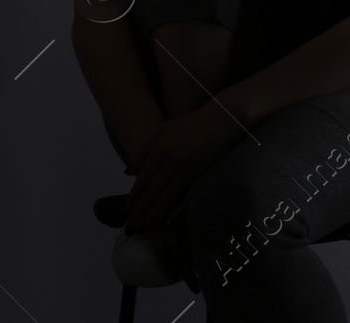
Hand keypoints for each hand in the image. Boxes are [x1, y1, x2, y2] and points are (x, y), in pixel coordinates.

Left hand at [124, 101, 247, 234]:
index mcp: (160, 149)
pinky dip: (178, 212)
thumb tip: (128, 172)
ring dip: (154, 217)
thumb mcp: (164, 129)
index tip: (125, 214)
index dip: (132, 200)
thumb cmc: (192, 124)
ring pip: (167, 199)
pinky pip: (188, 198)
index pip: (141, 182)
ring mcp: (189, 169)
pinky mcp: (204, 175)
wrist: (224, 118)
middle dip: (139, 213)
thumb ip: (145, 149)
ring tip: (146, 230)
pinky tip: (170, 222)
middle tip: (130, 229)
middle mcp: (171, 161)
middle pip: (151, 194)